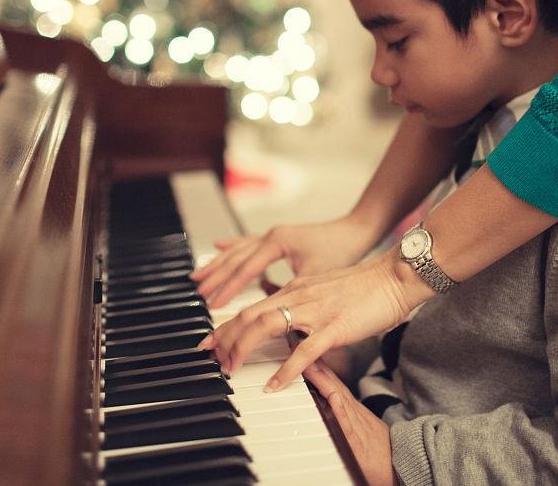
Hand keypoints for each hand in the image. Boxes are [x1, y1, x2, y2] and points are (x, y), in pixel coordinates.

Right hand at [190, 216, 377, 307]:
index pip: (245, 270)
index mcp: (277, 243)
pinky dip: (231, 248)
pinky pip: (247, 243)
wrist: (358, 229)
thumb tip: (280, 327)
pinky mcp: (278, 238)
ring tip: (199, 277)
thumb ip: (294, 299)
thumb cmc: (343, 250)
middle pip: (235, 259)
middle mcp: (271, 236)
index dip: (228, 290)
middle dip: (215, 279)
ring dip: (218, 265)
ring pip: (237, 250)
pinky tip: (219, 247)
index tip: (214, 306)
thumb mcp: (317, 278)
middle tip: (199, 296)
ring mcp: (273, 235)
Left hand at [199, 246, 433, 386]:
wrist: (395, 276)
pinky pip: (304, 350)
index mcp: (296, 289)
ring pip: (266, 326)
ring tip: (231, 369)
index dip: (225, 326)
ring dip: (243, 348)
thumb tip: (290, 325)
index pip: (251, 307)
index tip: (210, 342)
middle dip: (223, 338)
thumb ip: (305, 305)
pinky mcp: (335, 327)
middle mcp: (299, 296)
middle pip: (249, 315)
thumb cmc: (366, 286)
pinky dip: (286, 369)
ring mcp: (316, 311)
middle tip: (209, 357)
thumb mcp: (325, 291)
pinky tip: (275, 385)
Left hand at [305, 361, 394, 485]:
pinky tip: (333, 398)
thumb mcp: (358, 426)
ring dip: (323, 381)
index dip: (318, 366)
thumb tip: (328, 401)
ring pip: (337, 397)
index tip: (302, 350)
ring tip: (310, 365)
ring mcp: (356, 425)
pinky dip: (340, 410)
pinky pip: (348, 424)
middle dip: (316, 366)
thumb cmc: (377, 448)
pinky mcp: (358, 443)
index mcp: (351, 409)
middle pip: (332, 384)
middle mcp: (352, 412)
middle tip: (299, 347)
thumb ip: (343, 414)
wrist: (401, 462)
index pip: (332, 383)